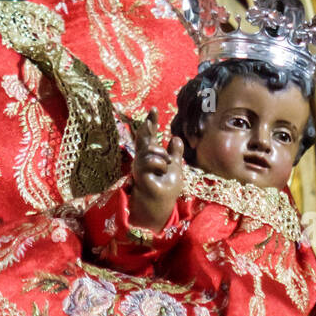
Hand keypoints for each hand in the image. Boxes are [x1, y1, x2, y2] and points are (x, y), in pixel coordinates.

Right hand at [129, 107, 184, 231]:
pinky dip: (160, 163)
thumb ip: (175, 154)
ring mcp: (140, 165)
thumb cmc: (167, 190)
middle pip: (143, 137)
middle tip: (154, 111)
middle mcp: (143, 158)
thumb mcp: (175, 168)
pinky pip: (151, 160)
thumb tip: (175, 137)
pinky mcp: (140, 173)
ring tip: (167, 164)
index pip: (150, 136)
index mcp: (152, 156)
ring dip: (162, 154)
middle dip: (148, 123)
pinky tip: (163, 169)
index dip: (151, 122)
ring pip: (150, 149)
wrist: (161, 206)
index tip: (154, 109)